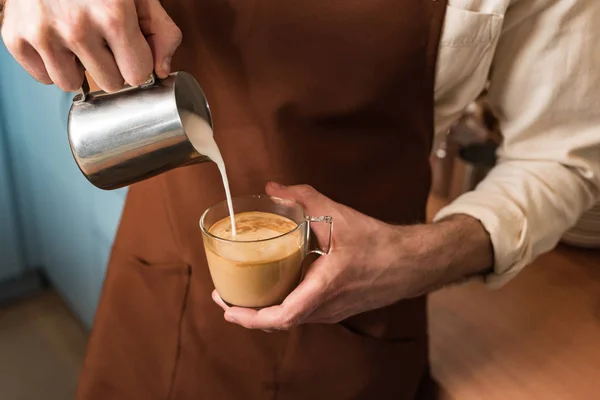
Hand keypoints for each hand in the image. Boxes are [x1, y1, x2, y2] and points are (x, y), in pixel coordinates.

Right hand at [1, 0, 181, 91]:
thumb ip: (162, 32)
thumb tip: (161, 71)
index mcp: (112, 15)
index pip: (137, 75)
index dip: (136, 62)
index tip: (130, 49)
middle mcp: (76, 27)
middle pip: (109, 84)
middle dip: (112, 65)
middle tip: (103, 39)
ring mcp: (42, 33)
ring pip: (72, 85)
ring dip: (80, 68)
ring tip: (79, 40)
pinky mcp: (15, 37)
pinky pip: (43, 77)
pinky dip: (52, 64)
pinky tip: (58, 41)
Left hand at [213, 182, 492, 330]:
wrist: (411, 263)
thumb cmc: (378, 243)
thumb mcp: (338, 215)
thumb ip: (303, 198)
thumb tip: (272, 188)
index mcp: (324, 288)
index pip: (282, 316)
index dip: (251, 318)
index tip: (228, 309)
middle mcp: (326, 307)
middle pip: (280, 322)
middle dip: (249, 313)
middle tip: (226, 297)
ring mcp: (332, 312)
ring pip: (291, 318)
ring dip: (265, 310)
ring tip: (244, 293)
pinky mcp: (337, 310)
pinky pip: (304, 313)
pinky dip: (283, 305)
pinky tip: (275, 287)